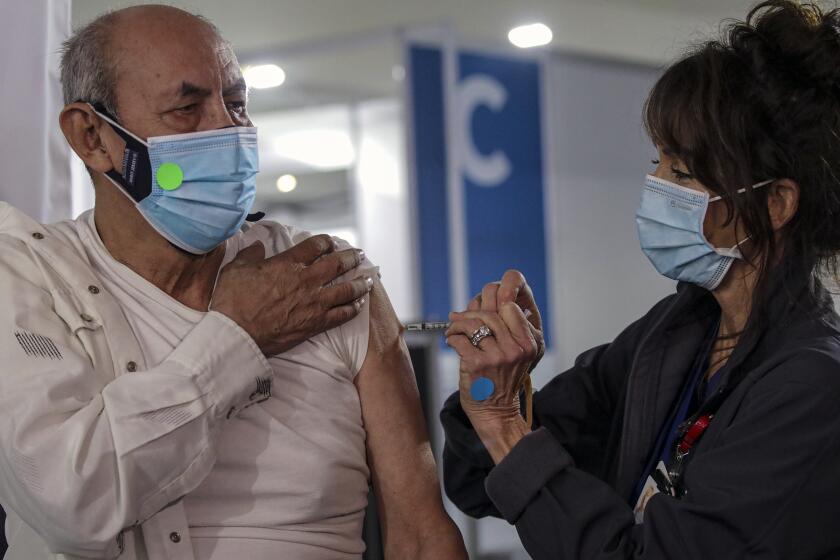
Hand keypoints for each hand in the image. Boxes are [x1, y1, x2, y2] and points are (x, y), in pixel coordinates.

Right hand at [210, 235, 371, 356]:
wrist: (236, 334)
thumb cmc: (231, 301)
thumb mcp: (235, 269)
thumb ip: (250, 254)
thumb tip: (257, 246)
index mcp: (288, 263)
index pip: (316, 245)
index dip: (327, 242)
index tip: (332, 243)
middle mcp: (306, 280)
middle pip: (338, 264)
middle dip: (351, 257)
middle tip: (358, 254)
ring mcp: (314, 303)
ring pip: (347, 289)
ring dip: (360, 283)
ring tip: (368, 279)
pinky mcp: (315, 324)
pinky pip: (342, 314)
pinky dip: (353, 308)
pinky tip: (359, 305)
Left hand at [445, 303, 538, 462]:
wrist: (496, 412)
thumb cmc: (502, 380)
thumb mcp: (515, 355)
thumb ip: (507, 329)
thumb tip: (486, 301)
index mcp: (528, 344)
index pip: (510, 308)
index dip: (493, 304)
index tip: (480, 309)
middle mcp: (515, 349)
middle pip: (489, 314)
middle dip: (470, 313)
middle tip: (459, 318)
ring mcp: (496, 357)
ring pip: (473, 324)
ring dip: (458, 324)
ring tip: (453, 329)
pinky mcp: (476, 364)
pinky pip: (460, 339)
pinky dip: (452, 337)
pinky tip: (452, 341)